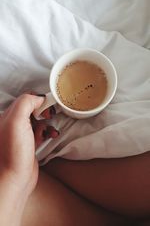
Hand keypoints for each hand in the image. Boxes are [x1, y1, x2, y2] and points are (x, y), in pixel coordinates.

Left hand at [0, 94, 58, 225]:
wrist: (15, 179)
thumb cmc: (13, 152)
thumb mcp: (16, 121)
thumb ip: (26, 102)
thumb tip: (39, 98)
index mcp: (7, 115)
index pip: (25, 99)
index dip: (37, 99)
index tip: (47, 105)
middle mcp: (13, 123)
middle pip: (33, 108)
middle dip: (44, 110)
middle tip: (50, 115)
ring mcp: (22, 134)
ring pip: (38, 120)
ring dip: (48, 122)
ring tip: (51, 129)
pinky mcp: (29, 144)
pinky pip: (41, 132)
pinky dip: (48, 132)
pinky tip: (52, 136)